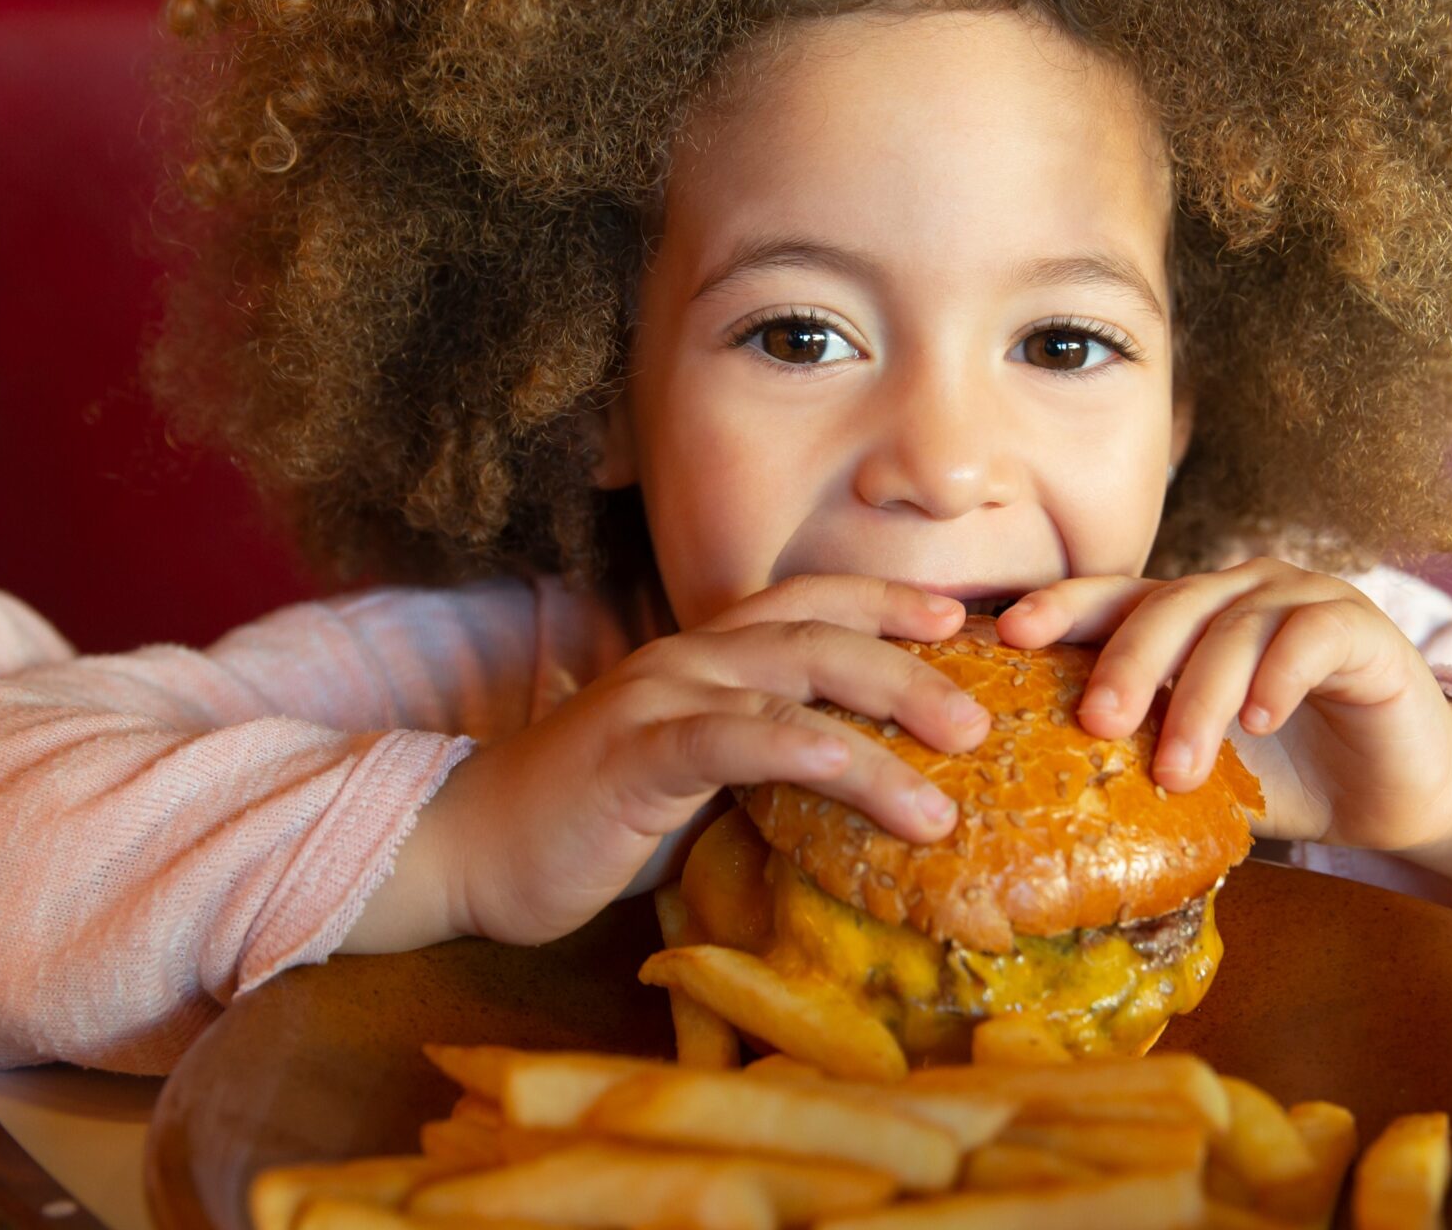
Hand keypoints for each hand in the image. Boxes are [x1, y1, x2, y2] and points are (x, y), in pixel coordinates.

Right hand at [346, 576, 987, 951]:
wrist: (466, 850)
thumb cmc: (587, 824)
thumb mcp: (692, 786)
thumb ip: (760, 767)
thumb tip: (855, 789)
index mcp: (703, 657)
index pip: (810, 604)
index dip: (888, 601)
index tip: (964, 619)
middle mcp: (687, 658)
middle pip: (822, 633)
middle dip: (913, 663)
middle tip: (985, 714)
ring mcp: (660, 697)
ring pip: (794, 678)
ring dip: (885, 711)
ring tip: (955, 764)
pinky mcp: (636, 753)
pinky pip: (735, 738)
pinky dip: (807, 748)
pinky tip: (862, 771)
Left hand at [994, 559, 1451, 893]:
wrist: (1396, 794)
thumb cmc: (1288, 776)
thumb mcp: (1200, 767)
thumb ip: (1139, 760)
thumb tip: (1041, 795)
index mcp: (1189, 617)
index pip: (1116, 597)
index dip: (1064, 608)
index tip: (1011, 636)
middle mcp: (1239, 593)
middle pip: (1167, 606)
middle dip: (1126, 663)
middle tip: (1096, 723)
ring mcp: (1301, 600)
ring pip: (1234, 628)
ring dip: (1201, 698)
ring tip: (1180, 769)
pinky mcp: (1360, 627)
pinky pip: (1309, 637)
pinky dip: (1279, 677)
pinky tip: (1260, 721)